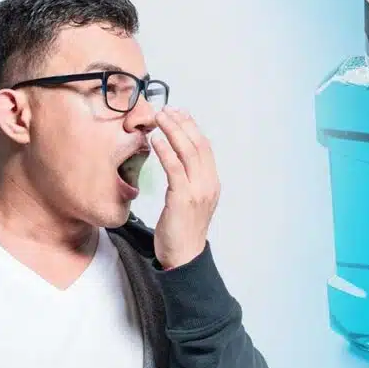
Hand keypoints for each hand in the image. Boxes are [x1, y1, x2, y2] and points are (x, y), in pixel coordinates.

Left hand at [149, 107, 219, 268]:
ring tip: (159, 117)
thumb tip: (174, 161)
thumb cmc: (181, 232)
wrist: (184, 258)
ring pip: (188, 152)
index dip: (191, 127)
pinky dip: (166, 150)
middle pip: (198, 144)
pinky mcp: (183, 198)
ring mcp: (198, 191)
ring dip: (173, 131)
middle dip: (182, 123)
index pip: (204, 147)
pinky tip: (156, 140)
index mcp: (212, 183)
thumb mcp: (189, 202)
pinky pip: (175, 168)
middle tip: (166, 109)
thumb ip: (186, 182)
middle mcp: (209, 184)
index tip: (178, 113)